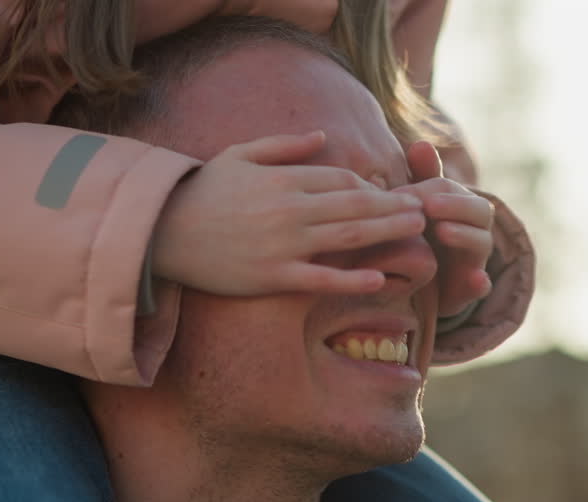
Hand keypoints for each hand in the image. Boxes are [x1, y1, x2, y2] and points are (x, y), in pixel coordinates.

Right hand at [151, 131, 425, 294]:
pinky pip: (322, 279)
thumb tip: (321, 137)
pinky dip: (353, 279)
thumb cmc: (201, 192)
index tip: (396, 192)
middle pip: (355, 204)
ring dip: (388, 232)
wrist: (162, 232)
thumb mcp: (240, 155)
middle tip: (425, 209)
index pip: (342, 178)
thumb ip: (283, 146)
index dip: (373, 186)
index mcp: (284, 179)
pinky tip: (382, 278)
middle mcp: (290, 209)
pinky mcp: (274, 277)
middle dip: (394, 206)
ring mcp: (284, 244)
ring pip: (349, 237)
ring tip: (417, 230)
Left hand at [398, 141, 493, 317]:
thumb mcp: (416, 207)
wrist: (421, 285)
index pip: (450, 188)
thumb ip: (421, 176)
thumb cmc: (418, 235)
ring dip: (464, 235)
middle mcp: (473, 227)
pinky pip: (482, 285)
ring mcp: (476, 258)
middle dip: (453, 205)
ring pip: (482, 242)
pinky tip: (476, 280)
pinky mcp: (472, 287)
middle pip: (475, 209)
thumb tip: (421, 143)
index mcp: (458, 204)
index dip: (428, 188)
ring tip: (443, 231)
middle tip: (428, 205)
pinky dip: (481, 283)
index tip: (401, 194)